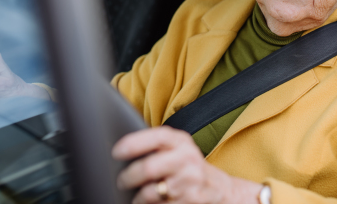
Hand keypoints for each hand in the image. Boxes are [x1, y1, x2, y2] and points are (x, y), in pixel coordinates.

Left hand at [112, 126, 261, 203]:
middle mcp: (187, 159)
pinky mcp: (190, 202)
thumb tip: (122, 150)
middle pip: (149, 167)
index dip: (134, 143)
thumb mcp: (179, 148)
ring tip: (136, 196)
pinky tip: (152, 203)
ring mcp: (189, 182)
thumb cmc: (189, 166)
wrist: (220, 190)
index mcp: (181, 142)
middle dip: (128, 177)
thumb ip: (157, 145)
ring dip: (138, 198)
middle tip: (121, 181)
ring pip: (151, 193)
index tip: (116, 152)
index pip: (157, 137)